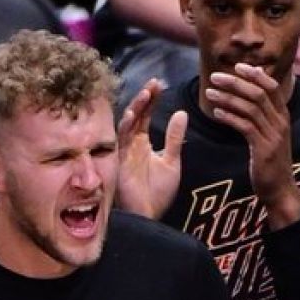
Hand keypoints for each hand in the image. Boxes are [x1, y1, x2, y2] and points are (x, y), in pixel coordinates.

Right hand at [115, 78, 186, 218]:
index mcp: (142, 142)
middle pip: (136, 115)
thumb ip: (174, 138)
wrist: (148, 215)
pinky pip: (119, 141)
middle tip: (154, 83)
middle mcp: (131, 144)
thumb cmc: (158, 193)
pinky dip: (125, 127)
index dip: (152, 99)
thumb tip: (181, 112)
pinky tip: (133, 115)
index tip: (160, 84)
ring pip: (127, 123)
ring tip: (146, 94)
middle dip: (144, 98)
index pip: (146, 115)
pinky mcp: (118, 161)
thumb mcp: (171, 161)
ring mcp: (123, 151)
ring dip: (136, 108)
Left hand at [205, 64, 299, 229]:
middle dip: (235, 82)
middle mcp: (280, 123)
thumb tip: (245, 99)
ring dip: (228, 98)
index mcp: (283, 116)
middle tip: (215, 77)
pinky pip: (245, 127)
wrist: (280, 190)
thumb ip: (261, 117)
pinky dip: (230, 117)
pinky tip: (217, 114)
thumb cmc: (270, 163)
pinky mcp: (264, 149)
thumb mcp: (269, 136)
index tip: (238, 66)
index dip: (255, 74)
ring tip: (209, 94)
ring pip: (250, 108)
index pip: (271, 87)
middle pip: (258, 93)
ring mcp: (273, 136)